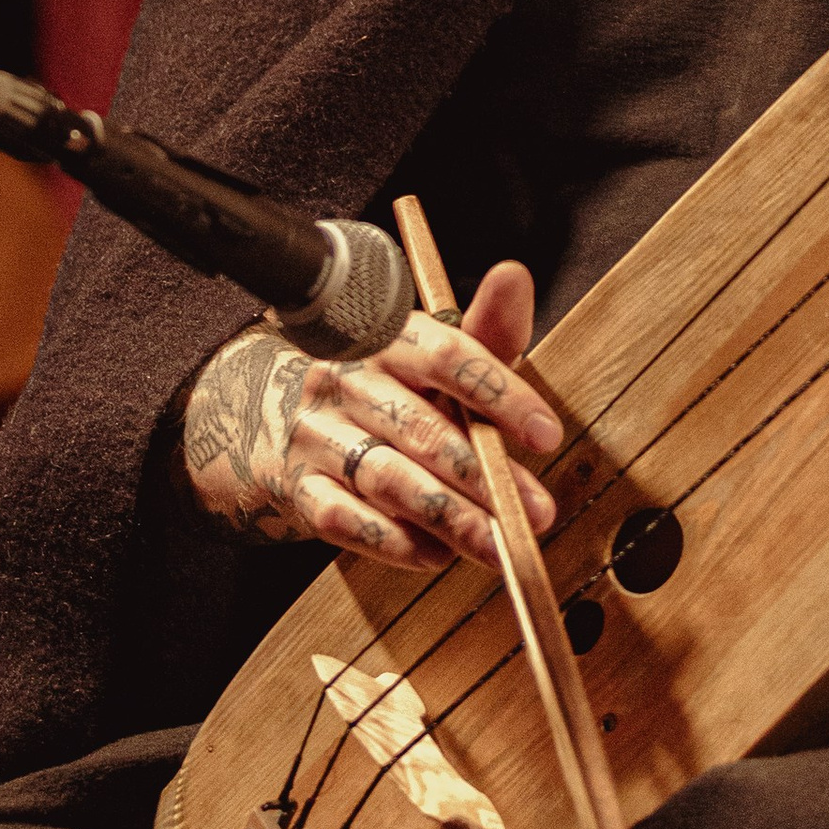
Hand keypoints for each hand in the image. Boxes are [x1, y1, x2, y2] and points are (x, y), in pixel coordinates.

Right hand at [180, 259, 562, 572]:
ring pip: (388, 478)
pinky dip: (394, 542)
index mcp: (386, 336)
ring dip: (451, 518)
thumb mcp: (434, 351)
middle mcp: (345, 379)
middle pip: (421, 428)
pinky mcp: (299, 487)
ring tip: (498, 543)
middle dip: (485, 476)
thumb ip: (485, 329)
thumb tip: (515, 275)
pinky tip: (436, 553)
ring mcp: (316, 434)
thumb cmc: (389, 385)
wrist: (282, 414)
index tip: (546, 434)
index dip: (499, 394)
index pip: (445, 355)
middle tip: (536, 511)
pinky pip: (345, 520)